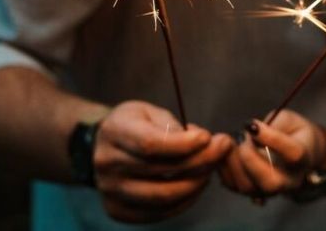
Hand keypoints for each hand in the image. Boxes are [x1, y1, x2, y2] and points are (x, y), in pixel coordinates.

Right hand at [92, 100, 233, 223]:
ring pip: (162, 197)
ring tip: (209, 170)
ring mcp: (110, 191)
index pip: (150, 144)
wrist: (104, 146)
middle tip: (222, 150)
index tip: (208, 138)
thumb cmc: (135, 124)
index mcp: (114, 131)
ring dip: (195, 185)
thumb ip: (174, 128)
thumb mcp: (151, 112)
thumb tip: (204, 145)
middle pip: (161, 172)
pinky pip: (158, 213)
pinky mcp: (117, 210)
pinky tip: (195, 186)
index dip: (183, 144)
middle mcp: (107, 163)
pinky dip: (183, 202)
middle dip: (199, 162)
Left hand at [218, 110, 325, 197]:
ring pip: (248, 187)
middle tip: (242, 138)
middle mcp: (289, 181)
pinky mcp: (251, 191)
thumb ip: (275, 124)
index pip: (293, 154)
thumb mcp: (289, 119)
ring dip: (234, 161)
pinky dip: (224, 167)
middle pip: (271, 183)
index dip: (272, 138)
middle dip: (250, 159)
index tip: (253, 125)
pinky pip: (233, 185)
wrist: (297, 154)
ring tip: (233, 141)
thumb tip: (252, 131)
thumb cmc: (292, 132)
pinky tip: (226, 150)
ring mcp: (269, 190)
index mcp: (304, 159)